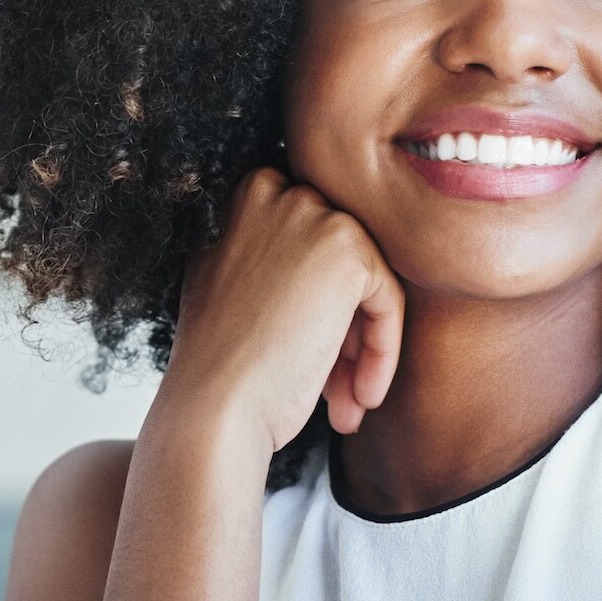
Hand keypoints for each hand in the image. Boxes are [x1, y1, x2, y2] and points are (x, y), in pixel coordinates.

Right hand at [165, 167, 405, 451]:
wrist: (213, 407)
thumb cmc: (217, 368)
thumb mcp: (227, 289)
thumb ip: (267, 260)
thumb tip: (320, 273)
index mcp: (241, 200)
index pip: (308, 246)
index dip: (313, 307)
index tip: (310, 357)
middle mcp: (273, 193)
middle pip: (338, 262)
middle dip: (342, 330)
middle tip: (335, 389)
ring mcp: (311, 215)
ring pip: (367, 283)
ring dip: (361, 349)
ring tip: (347, 405)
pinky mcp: (347, 250)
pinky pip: (388, 300)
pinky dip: (382, 352)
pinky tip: (359, 398)